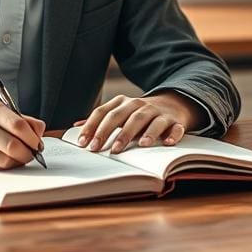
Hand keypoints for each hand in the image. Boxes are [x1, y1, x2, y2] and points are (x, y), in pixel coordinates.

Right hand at [0, 101, 44, 169]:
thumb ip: (23, 120)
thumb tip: (40, 131)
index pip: (19, 125)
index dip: (33, 138)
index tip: (38, 144)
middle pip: (13, 146)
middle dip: (28, 154)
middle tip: (32, 155)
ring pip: (5, 160)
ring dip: (17, 162)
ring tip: (19, 157)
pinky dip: (5, 166)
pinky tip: (5, 160)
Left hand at [74, 91, 201, 153]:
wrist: (172, 104)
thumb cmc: (139, 113)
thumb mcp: (120, 112)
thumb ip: (101, 119)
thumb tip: (75, 126)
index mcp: (123, 103)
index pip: (103, 112)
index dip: (92, 127)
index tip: (83, 143)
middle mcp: (139, 105)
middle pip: (123, 116)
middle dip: (110, 132)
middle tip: (99, 148)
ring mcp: (158, 112)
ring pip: (148, 120)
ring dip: (143, 132)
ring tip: (138, 146)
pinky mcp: (176, 121)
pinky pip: (175, 127)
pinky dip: (172, 134)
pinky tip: (166, 143)